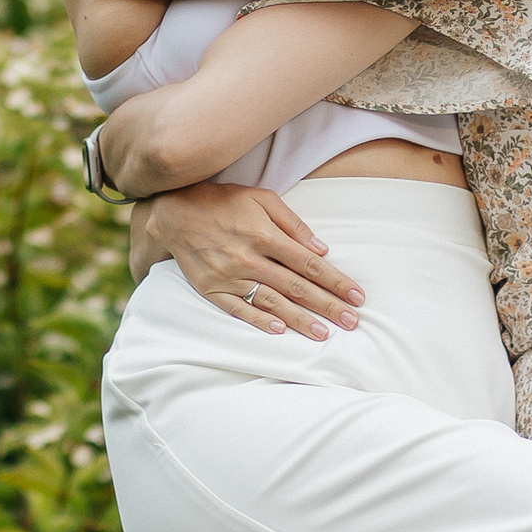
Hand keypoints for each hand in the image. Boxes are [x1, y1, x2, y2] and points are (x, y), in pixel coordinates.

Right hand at [132, 183, 364, 337]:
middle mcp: (249, 259)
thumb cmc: (223, 202)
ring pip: (272, 303)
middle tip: (352, 322)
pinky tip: (280, 331)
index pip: (309, 263)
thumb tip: (322, 248)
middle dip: (327, 305)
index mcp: (265, 235)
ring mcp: (229, 277)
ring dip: (300, 320)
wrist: (173, 213)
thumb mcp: (261, 198)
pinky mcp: (212, 289)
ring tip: (324, 333)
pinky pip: (239, 309)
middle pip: (296, 287)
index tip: (357, 296)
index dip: (336, 281)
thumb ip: (293, 223)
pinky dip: (259, 321)